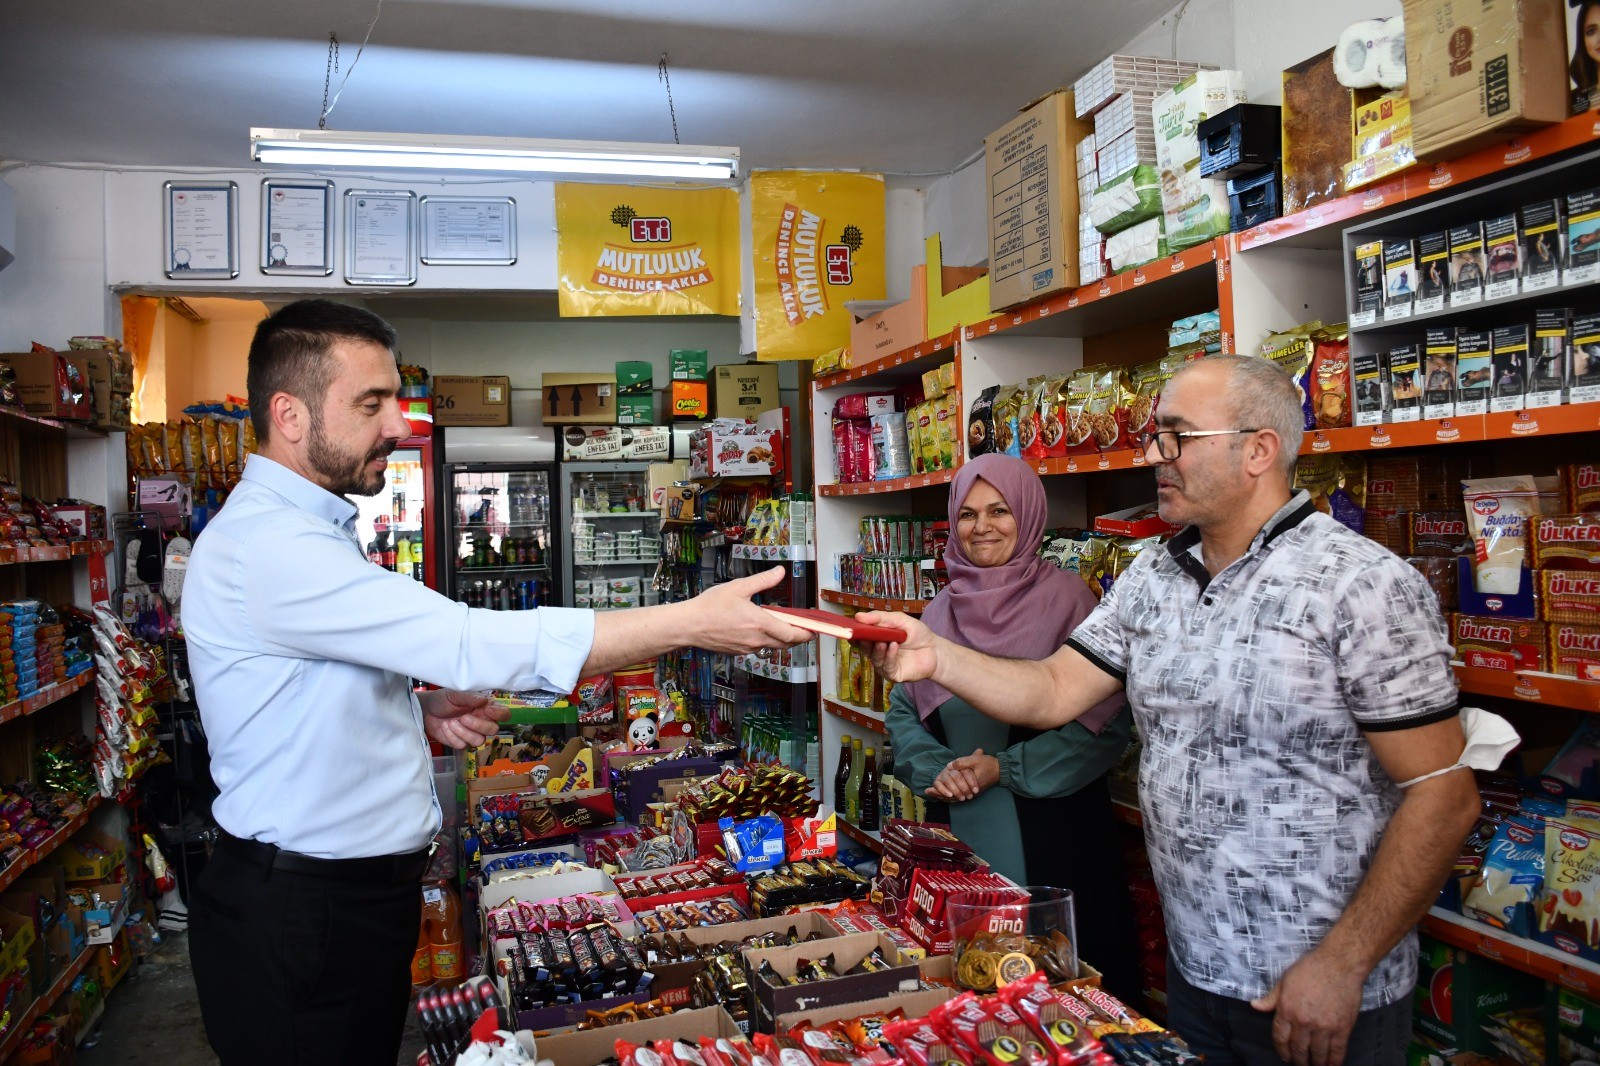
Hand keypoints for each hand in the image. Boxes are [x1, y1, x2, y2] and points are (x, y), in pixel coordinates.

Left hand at [420, 688, 509, 749]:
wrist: (425, 712)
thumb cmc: (443, 700)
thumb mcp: (455, 694)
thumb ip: (470, 697)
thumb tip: (484, 700)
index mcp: (485, 707)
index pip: (503, 713)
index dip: (500, 714)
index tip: (488, 710)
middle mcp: (482, 721)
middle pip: (493, 730)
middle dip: (478, 725)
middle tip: (463, 718)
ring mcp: (472, 733)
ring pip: (479, 740)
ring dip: (463, 732)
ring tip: (450, 723)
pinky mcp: (461, 743)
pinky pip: (463, 745)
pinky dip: (452, 736)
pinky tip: (445, 728)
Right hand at [687, 566, 809, 655]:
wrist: (689, 626)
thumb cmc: (710, 606)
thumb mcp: (739, 587)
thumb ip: (763, 581)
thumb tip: (780, 571)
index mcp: (760, 623)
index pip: (792, 634)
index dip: (806, 634)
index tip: (814, 630)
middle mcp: (756, 640)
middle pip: (786, 644)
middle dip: (797, 637)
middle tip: (803, 629)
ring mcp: (747, 648)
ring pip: (772, 646)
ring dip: (781, 639)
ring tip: (782, 626)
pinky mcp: (738, 652)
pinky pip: (758, 648)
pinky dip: (765, 640)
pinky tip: (758, 629)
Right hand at [854, 612, 939, 682]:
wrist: (935, 650)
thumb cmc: (918, 634)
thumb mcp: (899, 620)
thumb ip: (880, 618)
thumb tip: (858, 616)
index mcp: (877, 638)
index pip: (860, 637)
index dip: (854, 633)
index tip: (850, 628)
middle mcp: (878, 652)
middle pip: (864, 648)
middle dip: (863, 641)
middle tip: (863, 635)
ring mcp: (884, 664)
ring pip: (874, 658)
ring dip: (877, 649)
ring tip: (882, 641)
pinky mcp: (893, 674)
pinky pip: (886, 666)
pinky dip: (889, 656)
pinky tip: (893, 647)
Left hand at [926, 749, 999, 801]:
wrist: (1000, 769)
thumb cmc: (988, 764)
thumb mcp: (975, 760)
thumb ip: (962, 762)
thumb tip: (949, 766)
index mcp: (970, 784)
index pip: (952, 790)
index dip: (940, 790)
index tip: (930, 788)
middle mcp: (970, 791)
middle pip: (952, 796)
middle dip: (939, 794)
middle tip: (928, 791)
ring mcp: (972, 793)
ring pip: (956, 797)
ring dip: (944, 796)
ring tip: (932, 793)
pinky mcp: (973, 792)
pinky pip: (960, 796)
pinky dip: (951, 796)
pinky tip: (944, 794)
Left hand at [1250, 949, 1365, 1065]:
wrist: (1339, 964)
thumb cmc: (1311, 968)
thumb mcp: (1285, 980)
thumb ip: (1271, 998)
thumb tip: (1255, 1005)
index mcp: (1287, 1009)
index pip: (1280, 1038)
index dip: (1281, 1050)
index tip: (1284, 1056)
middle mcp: (1303, 1021)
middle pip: (1298, 1049)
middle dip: (1297, 1060)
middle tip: (1299, 1063)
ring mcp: (1323, 1026)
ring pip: (1316, 1054)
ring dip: (1314, 1064)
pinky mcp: (1342, 1028)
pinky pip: (1337, 1051)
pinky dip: (1333, 1062)